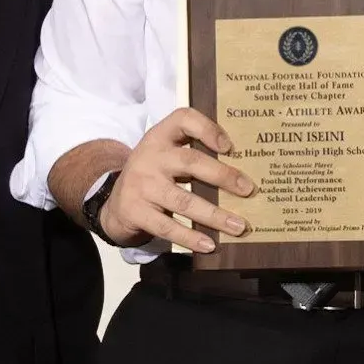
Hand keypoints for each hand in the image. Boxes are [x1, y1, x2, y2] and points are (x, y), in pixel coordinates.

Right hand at [99, 108, 253, 251]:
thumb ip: (194, 152)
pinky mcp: (136, 212)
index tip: (229, 146)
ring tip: (239, 226)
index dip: (208, 129)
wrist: (114, 202)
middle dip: (223, 176)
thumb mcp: (166, 154)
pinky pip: (168, 227)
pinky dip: (191, 237)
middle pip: (191, 162)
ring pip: (184, 200)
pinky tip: (210, 244)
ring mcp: (142, 185)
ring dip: (215, 215)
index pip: (184, 119)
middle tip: (249, 190)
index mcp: (161, 136)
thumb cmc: (154, 175)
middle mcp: (150, 157)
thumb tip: (242, 174)